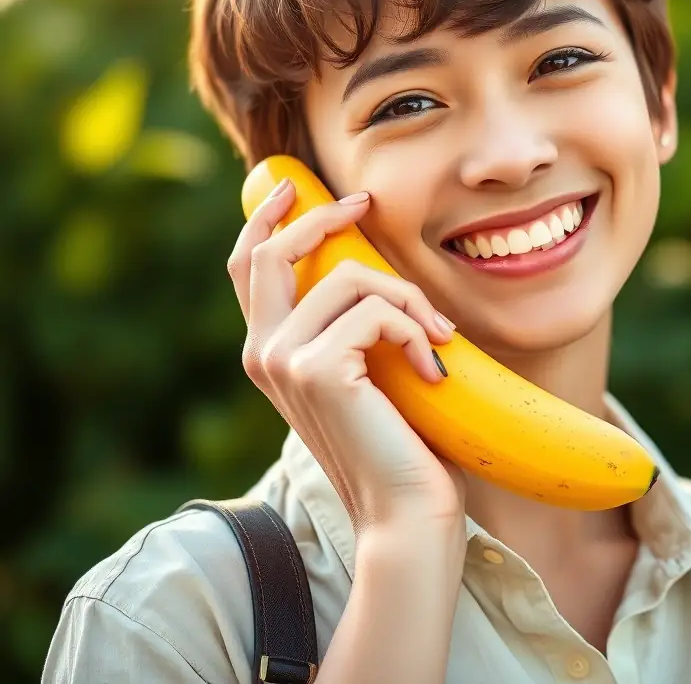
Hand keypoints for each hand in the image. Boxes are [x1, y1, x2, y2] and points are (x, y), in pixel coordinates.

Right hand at [227, 177, 466, 534]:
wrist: (406, 511)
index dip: (266, 219)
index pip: (248, 268)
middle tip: (364, 204)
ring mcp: (282, 360)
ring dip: (408, 298)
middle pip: (270, 251)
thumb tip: (364, 259)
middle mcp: (262, 353)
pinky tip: (432, 367)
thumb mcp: (365, 367)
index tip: (295, 185)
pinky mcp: (315, 369)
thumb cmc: (398, 440)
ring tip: (436, 337)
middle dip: (318, 216)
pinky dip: (415, 327)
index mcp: (270, 352)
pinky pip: (376, 310)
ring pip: (350, 277)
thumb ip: (348, 322)